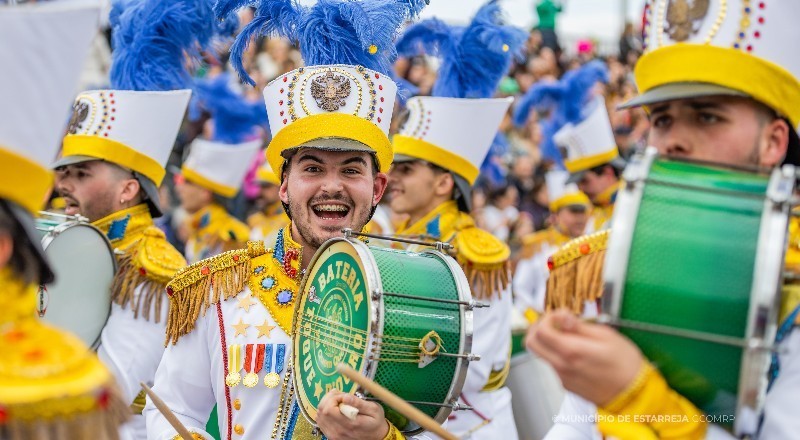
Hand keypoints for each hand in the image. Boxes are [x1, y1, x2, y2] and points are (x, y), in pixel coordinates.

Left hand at [316, 389, 389, 439]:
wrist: (376, 436)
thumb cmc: (375, 421)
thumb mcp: (373, 409)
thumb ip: (359, 403)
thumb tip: (345, 397)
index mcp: (349, 424)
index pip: (329, 409)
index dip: (334, 398)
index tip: (344, 395)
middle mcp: (338, 432)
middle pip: (322, 411)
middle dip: (328, 399)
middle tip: (339, 395)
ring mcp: (333, 435)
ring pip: (319, 416)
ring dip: (326, 404)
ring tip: (337, 401)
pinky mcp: (331, 436)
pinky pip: (321, 422)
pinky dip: (324, 412)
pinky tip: (334, 408)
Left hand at [526, 308, 643, 405]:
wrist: (634, 395)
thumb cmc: (626, 364)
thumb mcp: (606, 335)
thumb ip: (578, 326)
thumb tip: (562, 317)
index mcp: (571, 351)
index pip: (540, 331)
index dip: (546, 318)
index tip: (558, 316)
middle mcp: (562, 366)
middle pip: (531, 344)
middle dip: (538, 329)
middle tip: (554, 323)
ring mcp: (562, 377)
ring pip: (542, 354)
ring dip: (549, 342)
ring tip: (570, 336)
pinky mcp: (567, 385)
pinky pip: (554, 365)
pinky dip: (558, 354)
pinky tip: (577, 352)